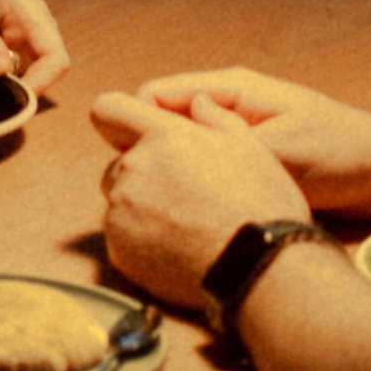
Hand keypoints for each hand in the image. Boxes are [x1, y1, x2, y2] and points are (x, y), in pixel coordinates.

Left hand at [0, 0, 69, 95]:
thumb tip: (4, 73)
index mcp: (31, 14)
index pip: (55, 59)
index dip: (40, 84)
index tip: (11, 97)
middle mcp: (39, 27)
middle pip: (48, 71)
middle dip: (22, 88)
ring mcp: (32, 35)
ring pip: (33, 71)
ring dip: (9, 83)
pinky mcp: (21, 42)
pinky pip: (20, 67)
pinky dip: (2, 76)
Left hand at [90, 90, 307, 308]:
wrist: (260, 268)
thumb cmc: (262, 205)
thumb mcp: (250, 147)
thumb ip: (216, 117)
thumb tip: (199, 102)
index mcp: (163, 135)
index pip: (107, 109)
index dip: (117, 120)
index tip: (134, 136)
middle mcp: (134, 167)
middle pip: (118, 164)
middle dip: (141, 175)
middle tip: (181, 196)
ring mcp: (122, 211)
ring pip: (120, 203)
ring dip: (142, 210)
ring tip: (185, 228)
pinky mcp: (119, 249)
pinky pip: (122, 238)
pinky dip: (142, 243)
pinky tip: (178, 251)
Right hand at [132, 66, 370, 219]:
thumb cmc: (338, 154)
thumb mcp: (278, 148)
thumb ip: (220, 140)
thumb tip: (164, 143)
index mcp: (228, 87)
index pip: (152, 95)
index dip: (131, 127)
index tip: (133, 167)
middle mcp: (225, 102)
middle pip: (160, 120)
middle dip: (148, 152)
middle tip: (151, 192)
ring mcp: (234, 128)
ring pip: (178, 144)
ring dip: (172, 168)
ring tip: (171, 202)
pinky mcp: (245, 154)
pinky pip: (202, 163)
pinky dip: (193, 180)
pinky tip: (196, 209)